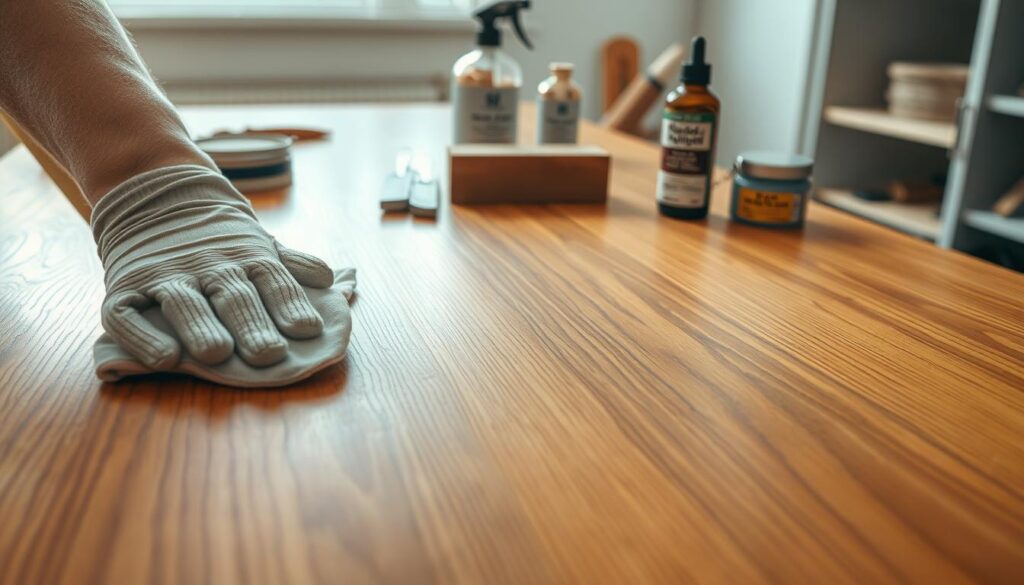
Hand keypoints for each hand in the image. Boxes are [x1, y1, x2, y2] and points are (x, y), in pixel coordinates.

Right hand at [91, 165, 333, 368]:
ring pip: (183, 304)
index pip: (274, 281)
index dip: (290, 304)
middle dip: (252, 325)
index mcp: (248, 257)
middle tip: (269, 354)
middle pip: (234, 297)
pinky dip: (142, 337)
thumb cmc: (219, 239)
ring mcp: (164, 276)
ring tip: (218, 353)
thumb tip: (331, 278)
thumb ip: (291, 266)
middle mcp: (209, 265)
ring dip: (201, 328)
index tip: (307, 330)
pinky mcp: (124, 288)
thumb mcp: (259, 244)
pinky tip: (164, 358)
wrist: (153, 194)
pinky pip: (127, 315)